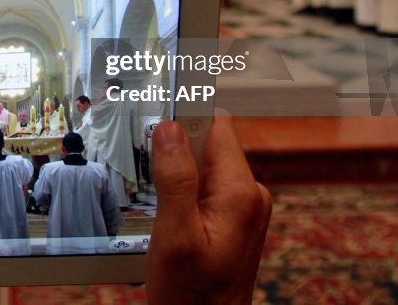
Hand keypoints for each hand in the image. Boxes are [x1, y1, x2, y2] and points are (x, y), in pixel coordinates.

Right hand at [147, 113, 271, 304]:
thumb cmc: (193, 296)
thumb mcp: (175, 237)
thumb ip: (175, 180)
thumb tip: (169, 129)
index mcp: (240, 192)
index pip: (216, 125)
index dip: (185, 115)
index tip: (157, 112)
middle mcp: (248, 194)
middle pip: (208, 143)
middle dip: (176, 150)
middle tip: (149, 173)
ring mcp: (242, 207)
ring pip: (203, 165)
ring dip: (177, 175)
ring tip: (160, 205)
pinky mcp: (232, 218)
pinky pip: (205, 187)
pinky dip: (182, 192)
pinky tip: (168, 216)